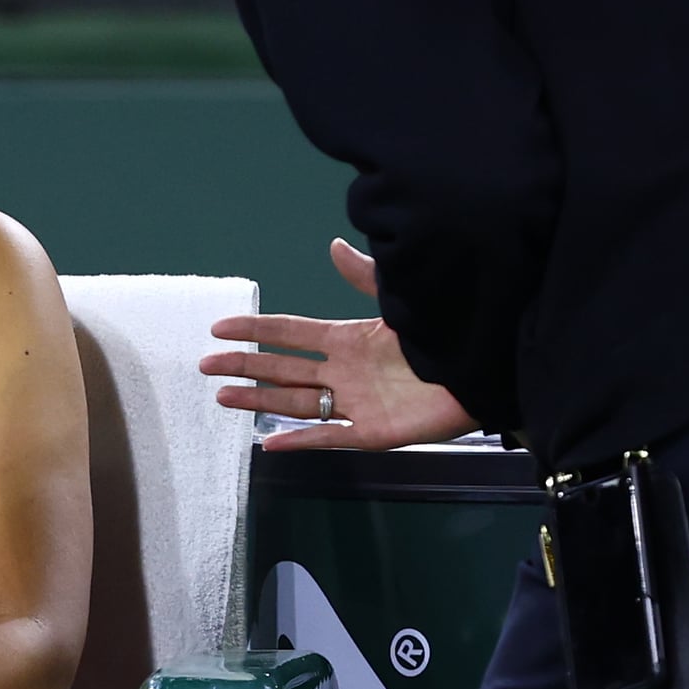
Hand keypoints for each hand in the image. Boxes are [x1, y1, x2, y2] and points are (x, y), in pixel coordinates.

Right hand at [201, 238, 478, 451]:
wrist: (483, 372)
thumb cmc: (443, 335)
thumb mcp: (397, 303)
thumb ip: (364, 278)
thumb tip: (333, 246)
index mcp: (347, 339)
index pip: (290, 333)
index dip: (255, 330)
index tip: (220, 327)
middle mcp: (343, 372)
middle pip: (282, 369)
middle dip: (244, 366)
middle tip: (206, 365)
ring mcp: (354, 403)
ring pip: (295, 402)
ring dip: (258, 400)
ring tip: (222, 397)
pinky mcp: (372, 432)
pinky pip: (328, 436)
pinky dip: (298, 440)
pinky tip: (267, 442)